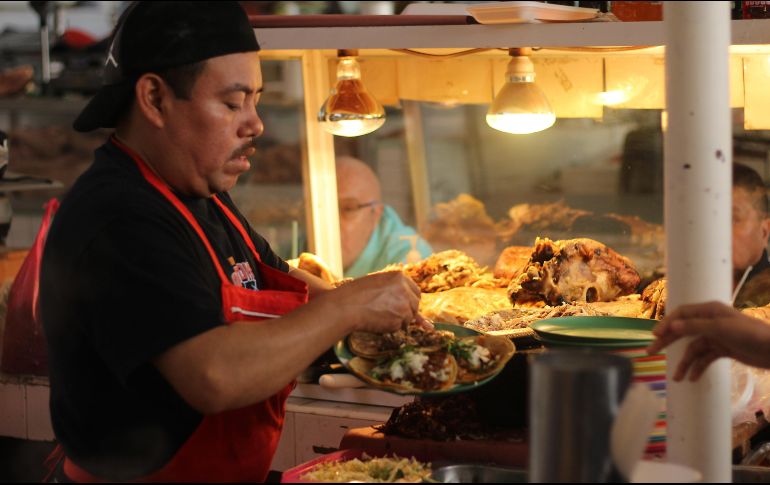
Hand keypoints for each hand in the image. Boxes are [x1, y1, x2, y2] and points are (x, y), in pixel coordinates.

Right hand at [326, 271, 421, 333]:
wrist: (346, 306)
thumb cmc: (357, 294)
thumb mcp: (378, 283)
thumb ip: (395, 289)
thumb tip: (411, 303)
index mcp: (399, 277)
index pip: (416, 292)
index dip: (409, 300)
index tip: (403, 305)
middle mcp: (405, 290)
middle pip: (416, 305)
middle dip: (407, 311)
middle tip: (390, 313)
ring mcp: (404, 306)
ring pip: (409, 318)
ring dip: (398, 320)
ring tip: (379, 315)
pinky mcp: (399, 320)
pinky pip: (399, 327)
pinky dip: (390, 327)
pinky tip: (377, 321)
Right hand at [647, 301, 769, 380]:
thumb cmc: (750, 334)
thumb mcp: (721, 328)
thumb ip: (695, 327)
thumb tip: (671, 326)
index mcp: (709, 311)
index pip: (681, 314)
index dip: (667, 323)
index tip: (656, 336)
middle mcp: (710, 321)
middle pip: (682, 331)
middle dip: (668, 343)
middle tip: (651, 352)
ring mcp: (716, 336)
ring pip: (693, 349)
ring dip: (685, 363)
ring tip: (677, 378)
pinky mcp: (723, 349)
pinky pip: (705, 358)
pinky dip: (698, 367)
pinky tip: (693, 378)